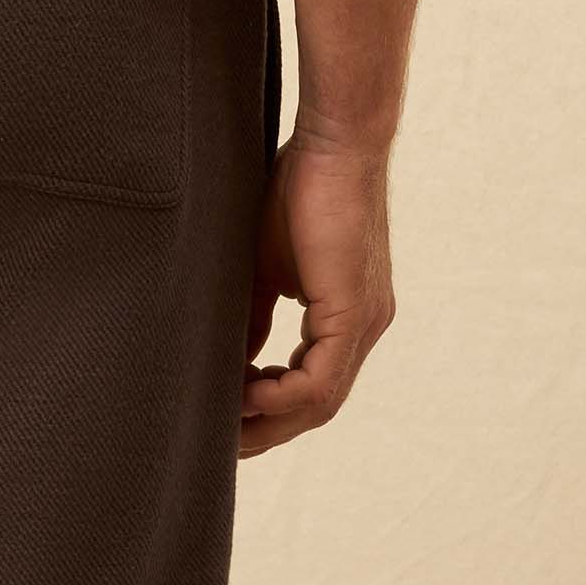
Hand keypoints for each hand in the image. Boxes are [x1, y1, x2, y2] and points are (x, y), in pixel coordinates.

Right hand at [241, 133, 395, 456]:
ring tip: (225, 421)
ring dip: (271, 420)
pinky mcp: (354, 312)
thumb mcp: (264, 267)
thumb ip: (253, 316)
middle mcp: (363, 326)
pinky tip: (246, 393)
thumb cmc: (299, 188)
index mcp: (345, 315)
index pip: (310, 384)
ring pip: (321, 402)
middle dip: (267, 430)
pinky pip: (321, 381)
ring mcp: (363, 322)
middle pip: (317, 407)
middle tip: (221, 442)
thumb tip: (234, 359)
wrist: (335, 143)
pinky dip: (282, 396)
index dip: (267, 408)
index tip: (223, 411)